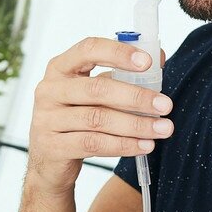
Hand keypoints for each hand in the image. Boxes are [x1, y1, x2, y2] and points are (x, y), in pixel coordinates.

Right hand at [27, 37, 172, 193]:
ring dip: (135, 124)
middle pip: (96, 88)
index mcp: (60, 68)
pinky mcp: (52, 146)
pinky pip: (93, 144)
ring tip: (161, 129)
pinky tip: (143, 146)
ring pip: (97, 119)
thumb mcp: (94, 94)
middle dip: (136, 96)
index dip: (118, 53)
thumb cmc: (76, 119)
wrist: (49, 161)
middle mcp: (49, 90)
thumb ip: (121, 75)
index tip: (148, 62)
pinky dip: (123, 145)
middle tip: (165, 105)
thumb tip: (159, 57)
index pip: (88, 50)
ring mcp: (47, 119)